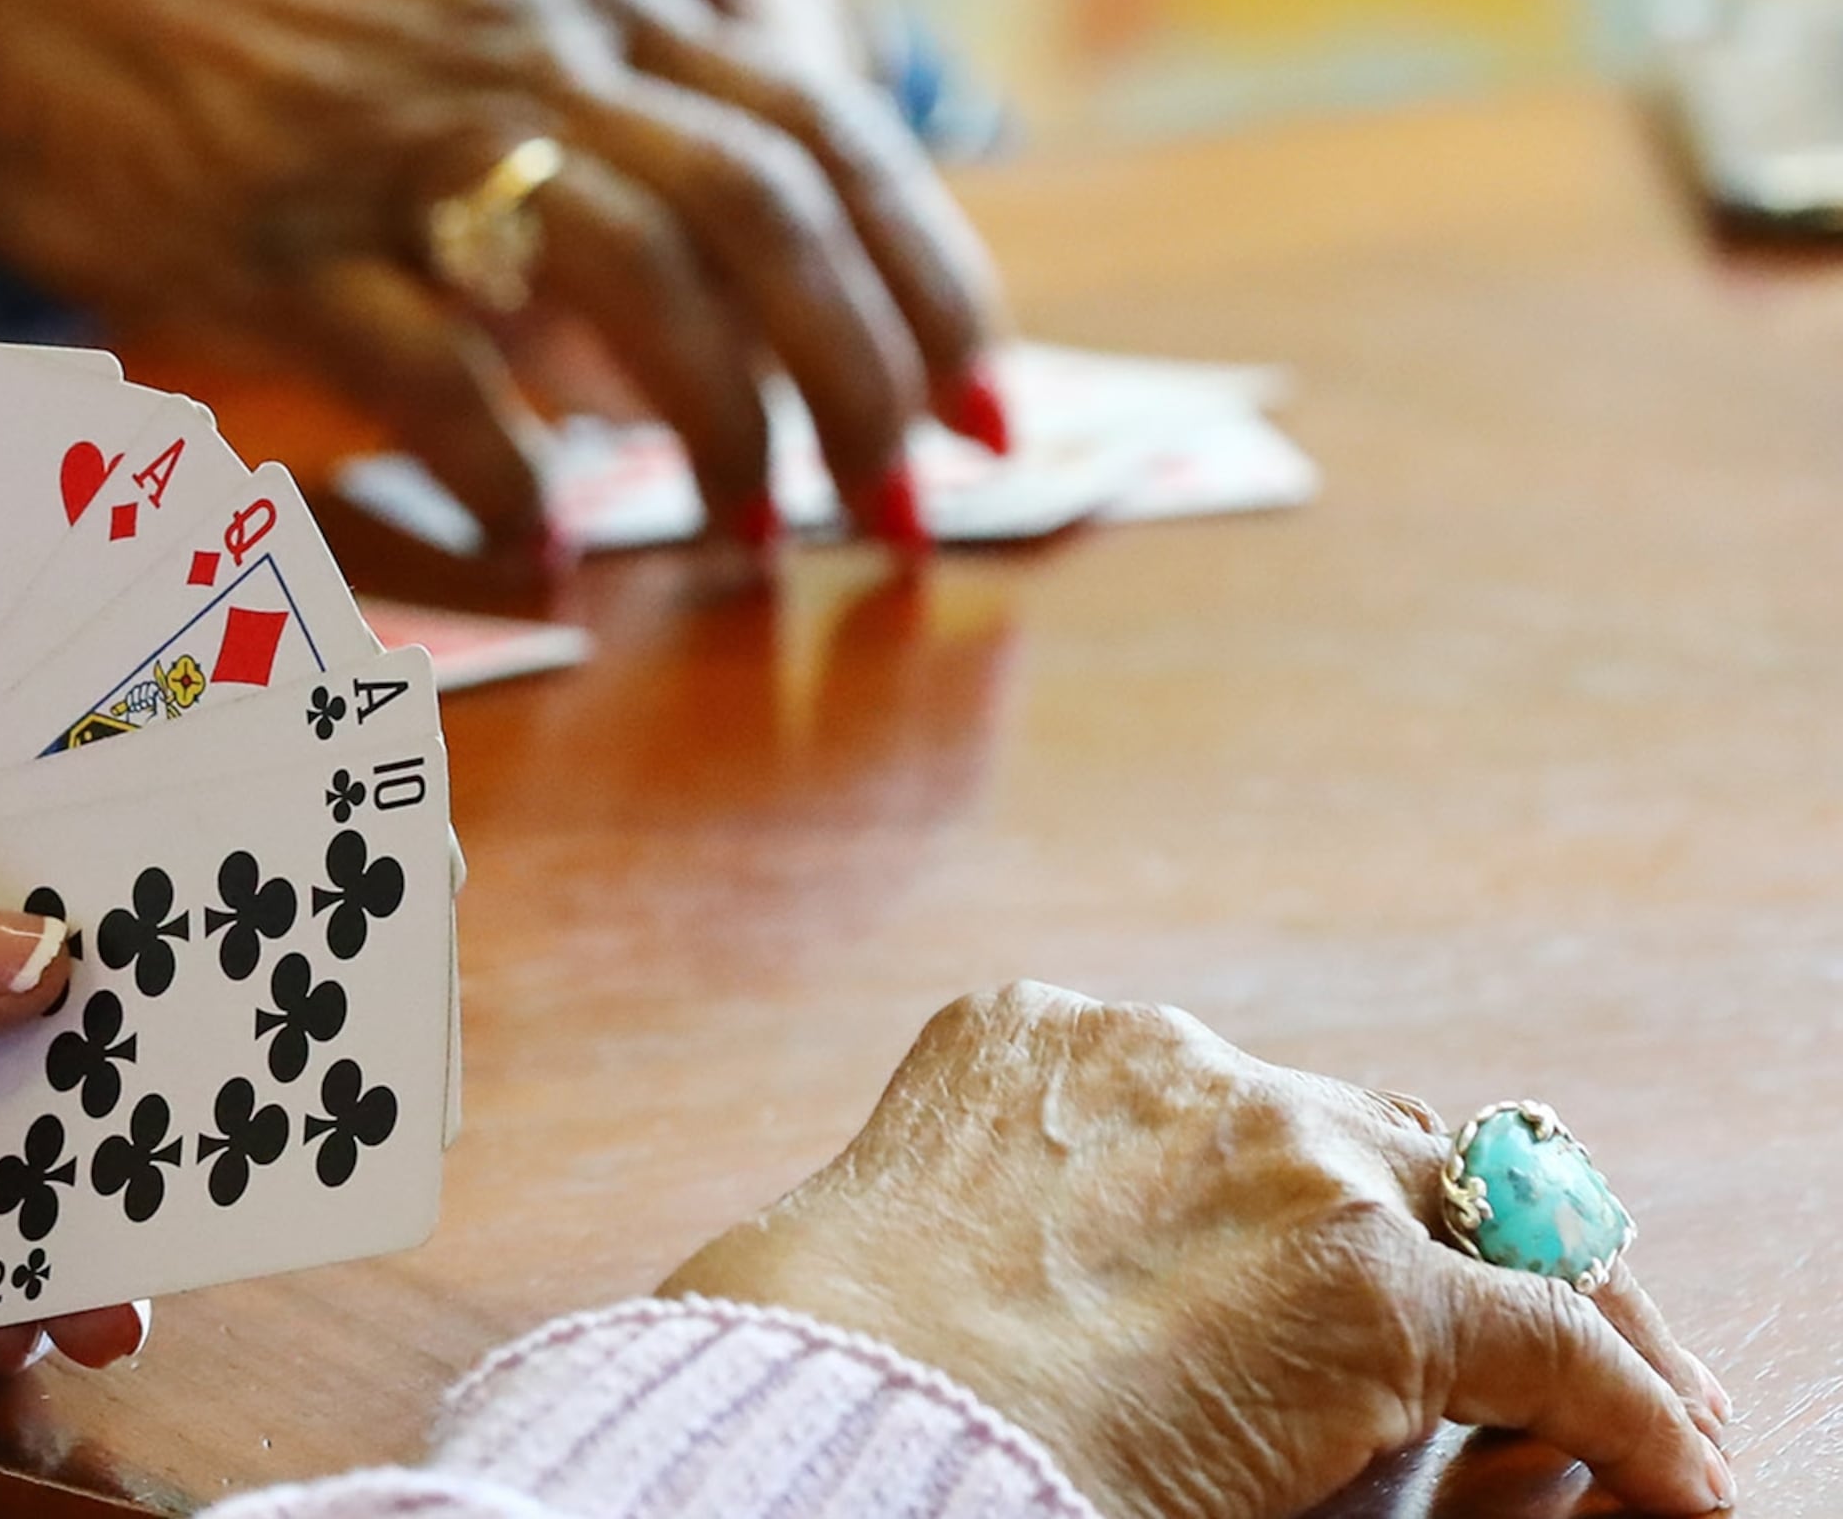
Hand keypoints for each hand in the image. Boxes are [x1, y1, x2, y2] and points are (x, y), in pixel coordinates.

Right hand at [0, 0, 1000, 557]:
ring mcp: (401, 141)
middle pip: (771, 211)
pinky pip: (449, 381)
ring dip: (725, 432)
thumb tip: (684, 207)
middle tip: (898, 503)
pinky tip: (547, 560)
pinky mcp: (282, 240)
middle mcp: (515, 47)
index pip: (817, 118)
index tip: (981, 391)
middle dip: (866, 373)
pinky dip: (518, 482)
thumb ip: (554, 68)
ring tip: (742, 538)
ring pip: (647, 288)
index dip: (927, 264)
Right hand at [663, 982, 1734, 1518]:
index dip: (1306, 1187)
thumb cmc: (828, 1363)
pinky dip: (1632, 1410)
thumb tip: (1062, 1296)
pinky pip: (1554, 1343)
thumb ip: (1010, 1210)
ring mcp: (1280, 1149)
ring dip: (1567, 1308)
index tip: (1349, 1245)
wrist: (852, 1406)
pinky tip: (1676, 1471)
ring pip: (1490, 1216)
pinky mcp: (1372, 1280)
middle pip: (1375, 1132)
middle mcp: (1171, 1057)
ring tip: (1645, 1402)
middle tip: (1532, 1323)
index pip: (1229, 1100)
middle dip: (1451, 1232)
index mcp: (1034, 1034)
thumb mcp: (909, 1227)